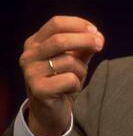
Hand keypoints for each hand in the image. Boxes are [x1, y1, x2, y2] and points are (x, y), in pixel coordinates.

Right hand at [19, 16, 104, 135]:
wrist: (51, 111)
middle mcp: (29, 55)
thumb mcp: (75, 59)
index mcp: (35, 42)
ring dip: (81, 69)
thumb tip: (98, 36)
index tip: (95, 31)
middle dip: (85, 40)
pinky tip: (70, 89)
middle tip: (100, 44)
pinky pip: (69, 79)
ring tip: (77, 77)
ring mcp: (31, 72)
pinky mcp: (38, 89)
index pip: (56, 23)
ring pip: (68, 61)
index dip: (79, 24)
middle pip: (60, 39)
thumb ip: (84, 46)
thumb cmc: (63, 80)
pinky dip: (77, 84)